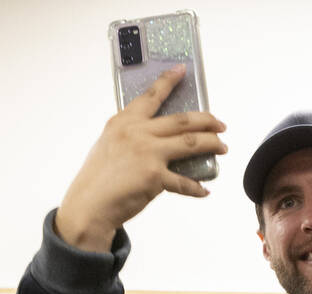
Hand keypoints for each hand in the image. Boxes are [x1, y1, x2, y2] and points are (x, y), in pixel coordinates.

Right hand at [55, 65, 227, 251]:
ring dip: (211, 144)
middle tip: (221, 125)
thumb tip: (157, 138)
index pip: (151, 96)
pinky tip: (204, 190)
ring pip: (190, 142)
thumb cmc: (98, 178)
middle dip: (207, 121)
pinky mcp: (155, 177)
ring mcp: (147, 153)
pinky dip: (196, 188)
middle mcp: (137, 132)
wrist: (89, 205)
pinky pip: (184, 181)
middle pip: (182, 120)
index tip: (182, 70)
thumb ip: (131, 135)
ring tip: (222, 148)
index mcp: (124, 122)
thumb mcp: (109, 144)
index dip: (168, 81)